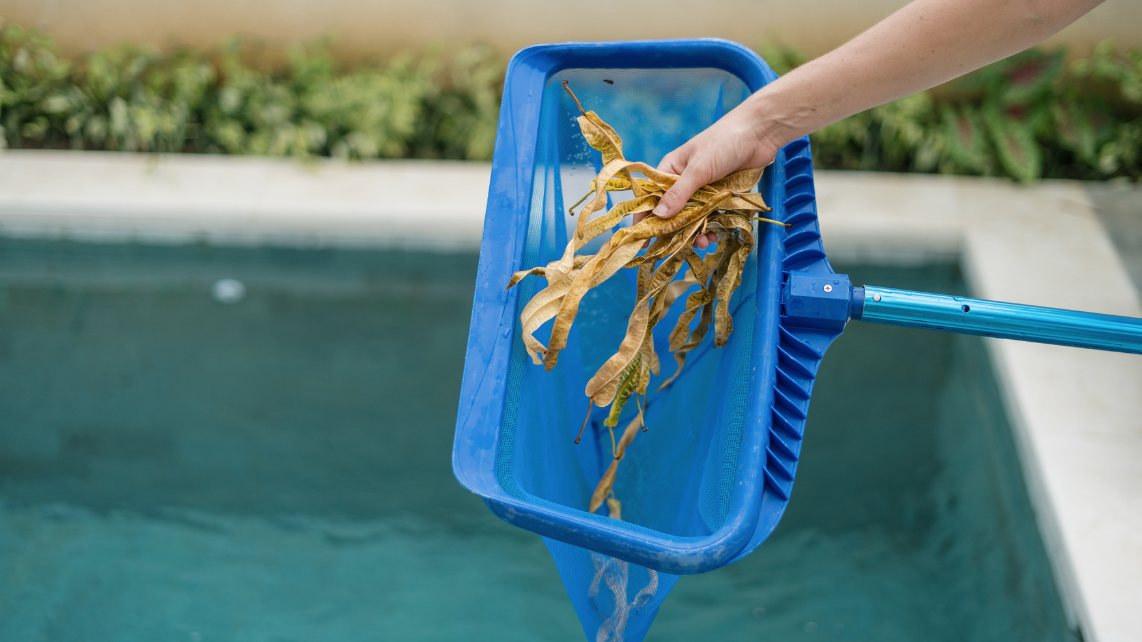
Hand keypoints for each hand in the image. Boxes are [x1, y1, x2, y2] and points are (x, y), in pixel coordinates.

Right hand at [633, 99, 780, 249]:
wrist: (759, 133)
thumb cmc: (723, 142)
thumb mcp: (699, 168)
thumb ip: (680, 193)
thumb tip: (658, 215)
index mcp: (671, 170)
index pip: (652, 197)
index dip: (645, 218)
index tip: (642, 240)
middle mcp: (684, 182)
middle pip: (673, 212)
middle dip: (675, 230)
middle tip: (678, 247)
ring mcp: (703, 190)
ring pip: (693, 218)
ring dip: (696, 232)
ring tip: (703, 243)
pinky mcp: (720, 196)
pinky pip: (711, 217)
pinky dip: (712, 227)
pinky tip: (715, 235)